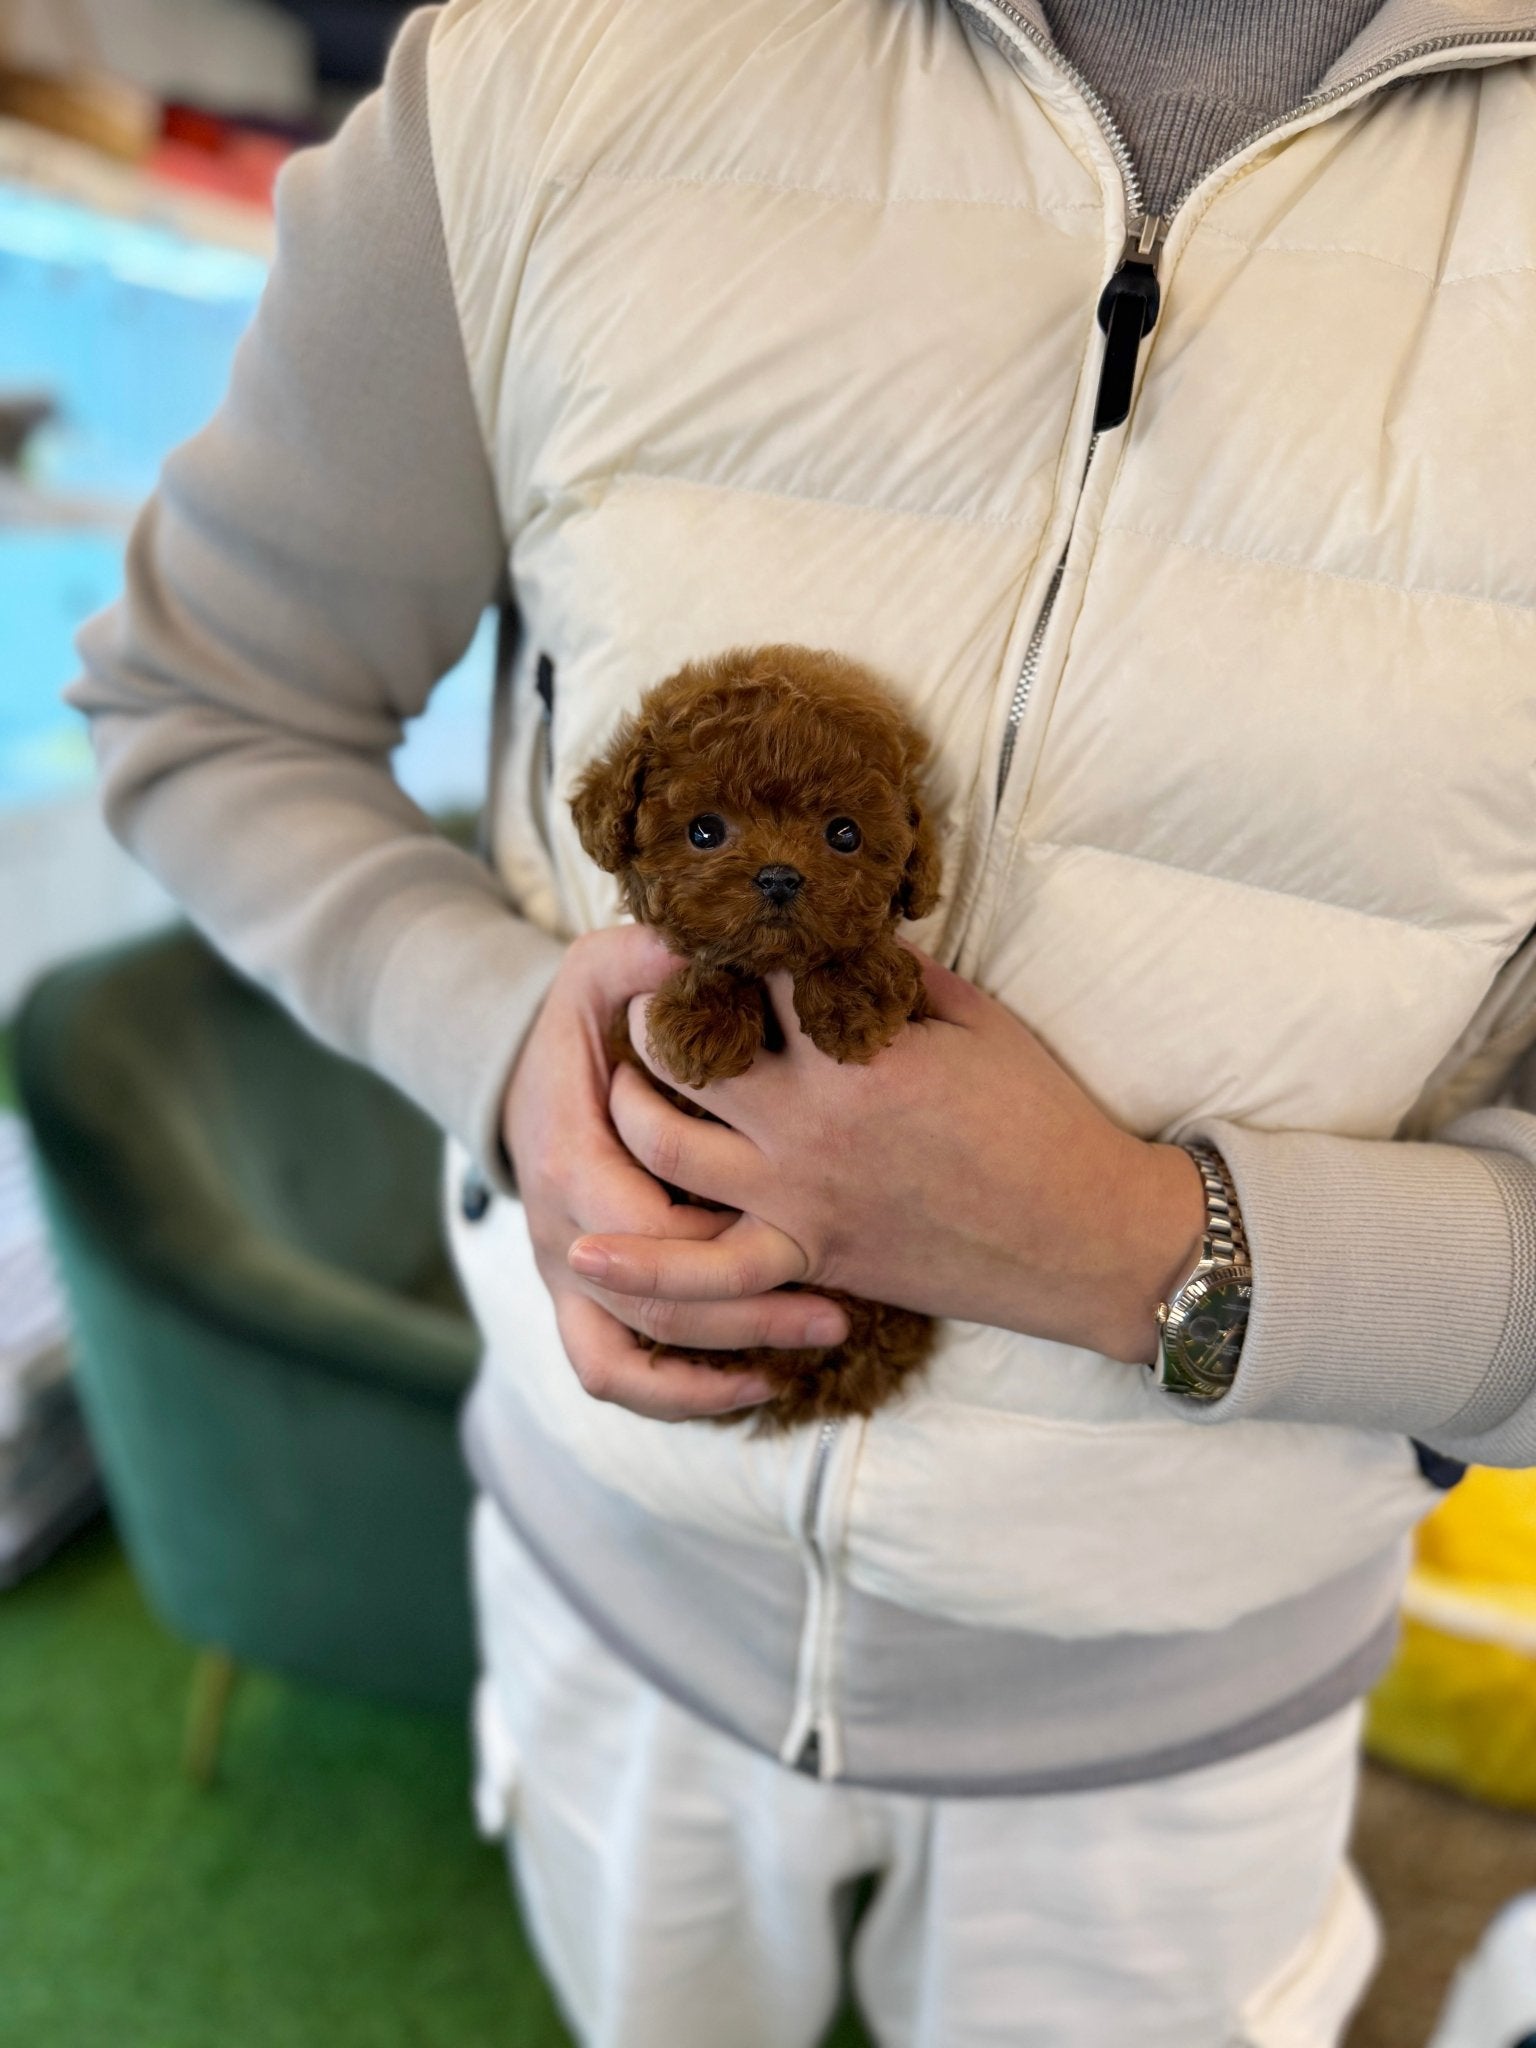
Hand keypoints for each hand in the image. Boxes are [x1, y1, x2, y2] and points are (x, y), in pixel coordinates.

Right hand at [501, 925, 850, 1420]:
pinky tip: (756, 1386)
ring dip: (707, 1377)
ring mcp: (562, 1274)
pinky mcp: (577, 1300)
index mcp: (568, 1155)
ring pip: (619, 1361)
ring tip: (795, 1366)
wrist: (514, 1071)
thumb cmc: (582, 1020)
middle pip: (649, 1305)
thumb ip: (651, 958)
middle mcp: (557, 1229)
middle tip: (839, 1315)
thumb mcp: (604, 970)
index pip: (646, 1225)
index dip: (720, 1239)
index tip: (805, 1233)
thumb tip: (703, 942)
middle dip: (743, 1316)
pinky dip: (677, 1395)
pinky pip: (614, 1374)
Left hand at [568, 953, 1204, 1364]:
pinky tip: (587, 1253)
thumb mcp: (977, 1018)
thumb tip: (834, 934)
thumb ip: (895, 973)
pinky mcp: (808, 1256)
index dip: (725, 940)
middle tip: (652, 991)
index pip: (750, 971)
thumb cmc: (1044, 1119)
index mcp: (851, 1049)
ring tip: (623, 1074)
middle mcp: (807, 1123)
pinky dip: (644, 1266)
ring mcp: (798, 1197)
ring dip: (628, 1103)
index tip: (713, 923)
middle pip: (680, 1050)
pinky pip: (707, 1271)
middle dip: (654, 1011)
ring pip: (662, 1145)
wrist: (1087, 1239)